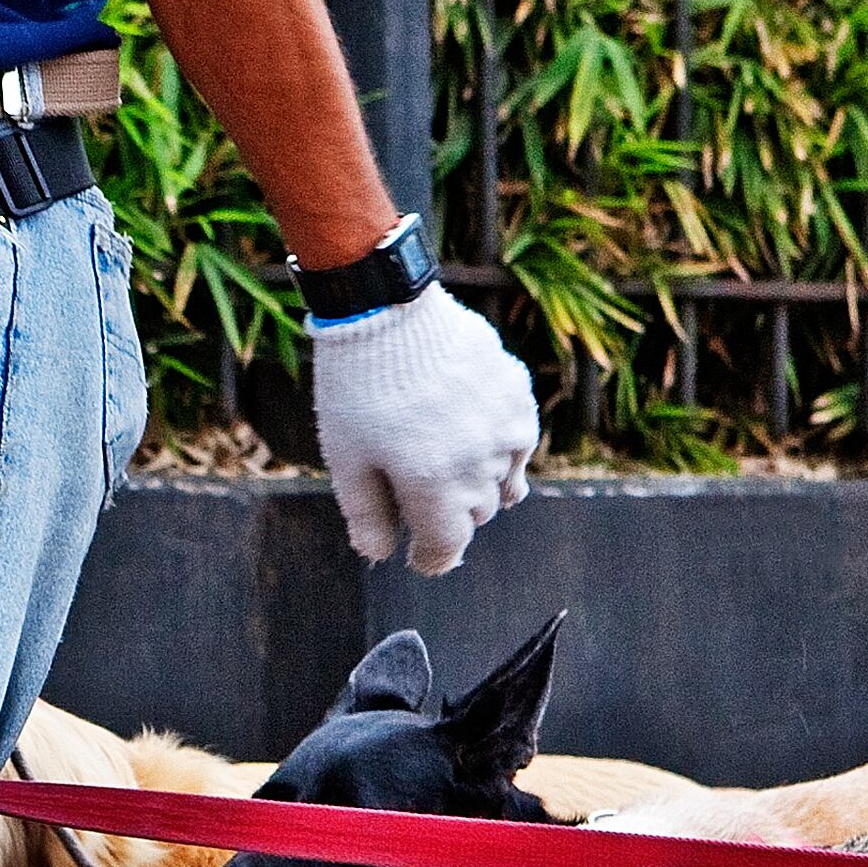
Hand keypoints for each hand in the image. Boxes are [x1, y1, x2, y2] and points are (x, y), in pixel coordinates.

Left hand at [309, 284, 539, 575]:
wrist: (389, 308)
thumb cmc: (358, 386)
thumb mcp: (347, 459)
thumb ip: (367, 515)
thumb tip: (381, 555)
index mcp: (433, 486)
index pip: (446, 547)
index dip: (430, 558)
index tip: (418, 557)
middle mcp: (478, 464)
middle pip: (473, 516)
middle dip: (448, 515)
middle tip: (418, 495)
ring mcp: (505, 428)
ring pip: (503, 483)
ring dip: (477, 484)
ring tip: (448, 464)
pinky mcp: (518, 395)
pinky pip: (519, 443)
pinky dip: (500, 449)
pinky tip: (473, 433)